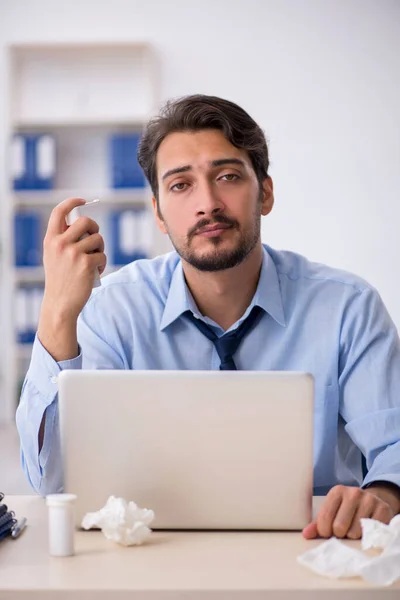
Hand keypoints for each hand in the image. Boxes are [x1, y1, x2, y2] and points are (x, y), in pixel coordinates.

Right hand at [38, 197, 106, 360]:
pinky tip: (95, 274)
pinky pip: (103, 256)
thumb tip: (84, 224)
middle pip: (86, 221)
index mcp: (50, 240)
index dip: (72, 202)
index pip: (59, 211)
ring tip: (93, 263)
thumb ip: (63, 239)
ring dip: (100, 250)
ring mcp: (73, 253)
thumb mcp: (53, 256)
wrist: (60, 304)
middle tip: (96, 240)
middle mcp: (60, 243)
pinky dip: (102, 264)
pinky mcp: (86, 264)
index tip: (83, 200)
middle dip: (95, 228)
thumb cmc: (60, 280)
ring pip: (98, 239)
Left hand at [302, 484, 397, 539]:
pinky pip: (370, 533)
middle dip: (339, 534)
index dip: (324, 531)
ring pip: (355, 532)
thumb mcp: (332, 511)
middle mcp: (353, 493)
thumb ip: (318, 523)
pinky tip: (365, 529)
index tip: (328, 532)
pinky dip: (366, 536)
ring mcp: (369, 500)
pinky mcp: (382, 510)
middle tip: (343, 531)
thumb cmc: (347, 509)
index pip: (325, 517)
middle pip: (339, 526)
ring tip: (354, 530)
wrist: (372, 501)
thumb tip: (305, 534)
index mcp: (337, 491)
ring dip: (353, 536)